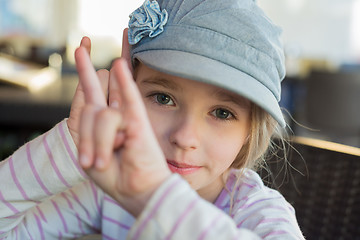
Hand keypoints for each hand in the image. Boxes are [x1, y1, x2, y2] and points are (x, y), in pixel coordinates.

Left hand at [75, 34, 170, 216]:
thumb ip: (86, 122)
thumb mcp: (86, 150)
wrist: (135, 191)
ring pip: (98, 114)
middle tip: (84, 62)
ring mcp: (126, 115)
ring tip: (103, 161)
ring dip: (96, 144)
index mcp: (99, 122)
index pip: (89, 92)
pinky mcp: (138, 121)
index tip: (81, 48)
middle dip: (85, 78)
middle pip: (94, 90)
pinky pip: (129, 98)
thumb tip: (89, 95)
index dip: (84, 70)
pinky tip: (119, 65)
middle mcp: (112, 114)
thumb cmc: (114, 175)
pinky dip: (124, 82)